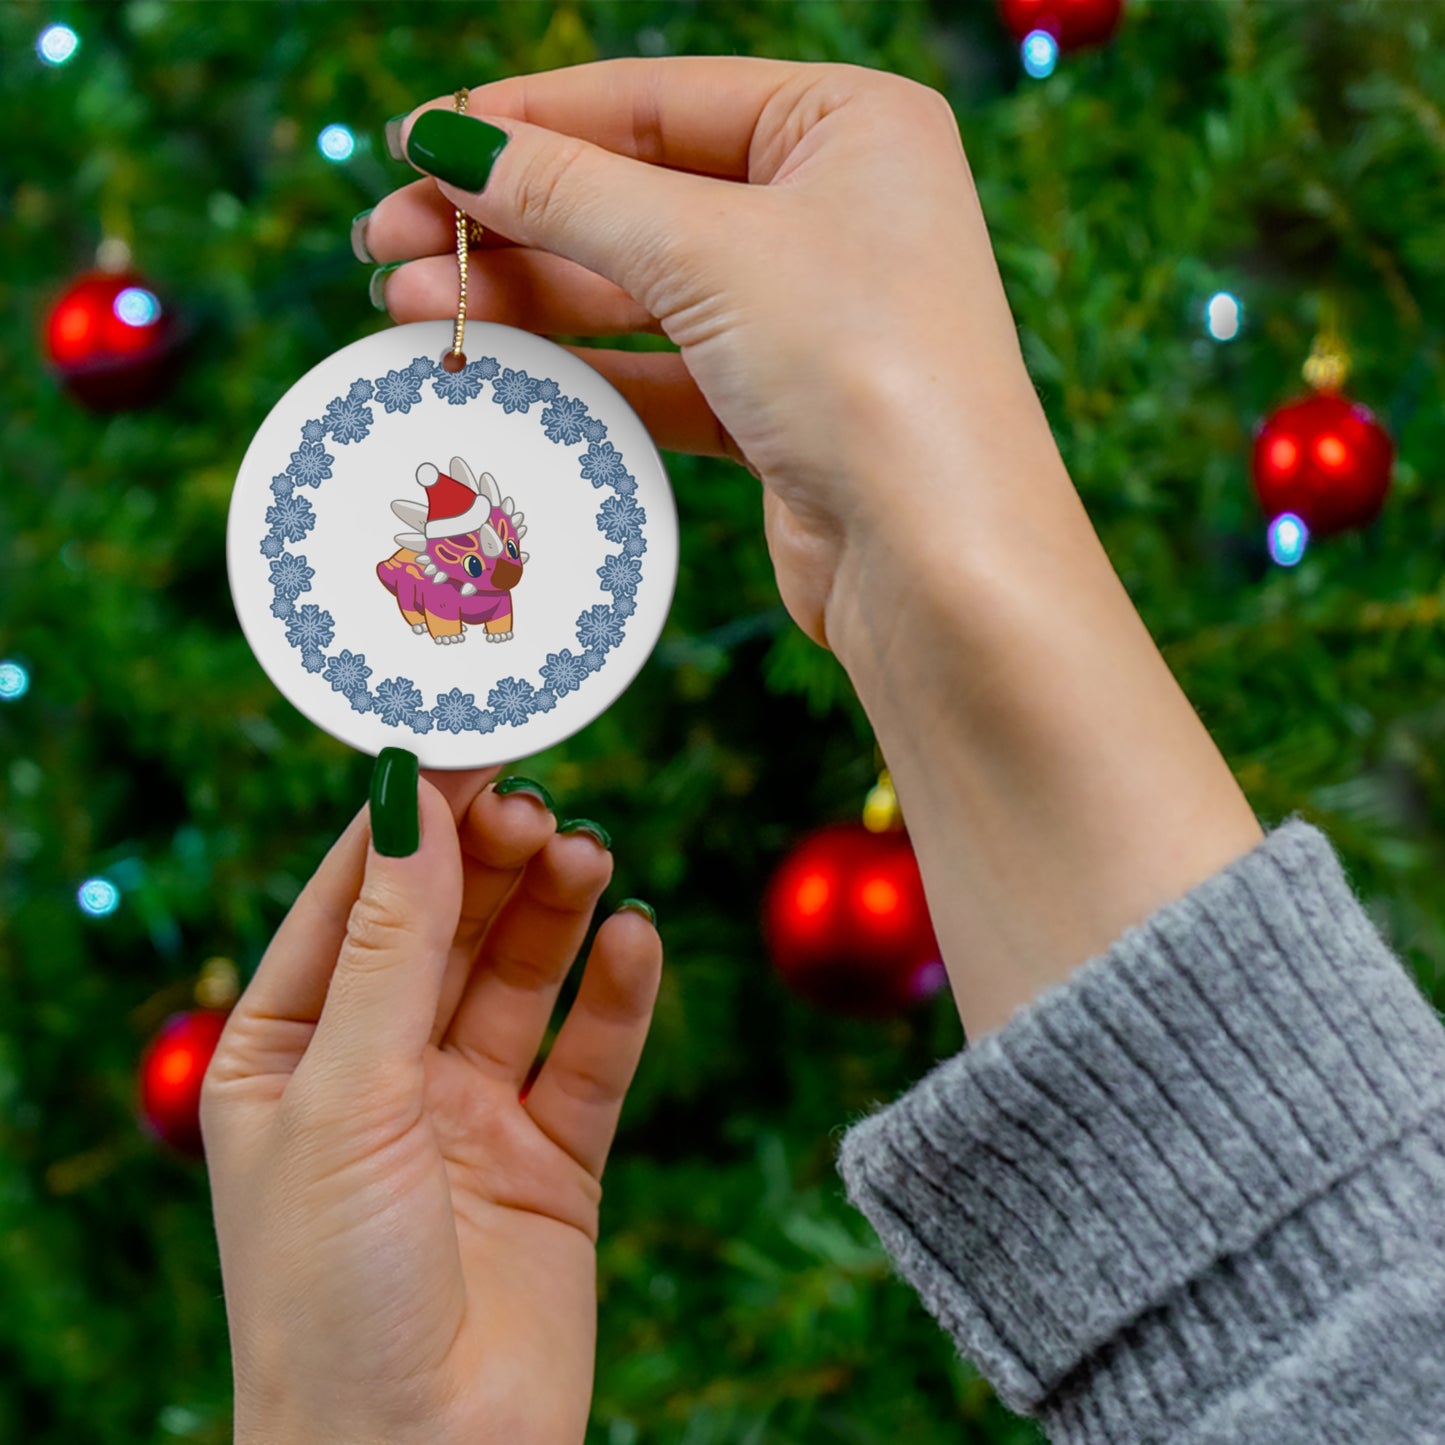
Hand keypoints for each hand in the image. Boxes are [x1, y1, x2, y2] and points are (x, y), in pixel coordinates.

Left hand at [201, 762, 661, 1444]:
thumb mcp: (346, 1097)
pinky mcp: (552, 1159)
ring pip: (521, 977)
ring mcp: (469, 1113)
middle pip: (447, 926)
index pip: (353, 899)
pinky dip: (617, 995)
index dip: (410, 819)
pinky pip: (591, 1055)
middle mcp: (380, 1071)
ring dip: (555, 911)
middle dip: (490, 861)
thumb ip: (391, 946)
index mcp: (289, 1051)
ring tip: (588, 857)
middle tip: (538, 806)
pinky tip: (635, 941)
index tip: (469, 741)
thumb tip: (412, 801)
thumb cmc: (331, 1294)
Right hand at [361, 56, 1054, 652]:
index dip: (527, 120)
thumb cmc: (862, 369)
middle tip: (385, 240)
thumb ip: (571, 193)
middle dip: (508, 218)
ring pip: (639, 288)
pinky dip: (580, 368)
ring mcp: (809, 315)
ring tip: (406, 305)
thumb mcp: (707, 251)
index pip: (655, 100)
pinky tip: (492, 364)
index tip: (415, 142)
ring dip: (526, 296)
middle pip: (637, 194)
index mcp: (848, 125)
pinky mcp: (782, 409)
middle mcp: (835, 210)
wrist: (939, 563)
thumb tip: (449, 141)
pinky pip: (661, 370)